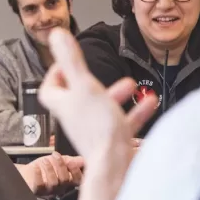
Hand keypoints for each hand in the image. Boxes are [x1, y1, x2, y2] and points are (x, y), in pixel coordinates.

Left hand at [22, 152, 83, 197]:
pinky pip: (39, 185)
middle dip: (61, 165)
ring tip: (45, 160)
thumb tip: (83, 160)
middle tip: (56, 155)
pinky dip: (38, 175)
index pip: (77, 180)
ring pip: (53, 183)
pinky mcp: (37, 190)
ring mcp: (48, 190)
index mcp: (67, 181)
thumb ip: (71, 160)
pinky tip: (36, 168)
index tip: (72, 161)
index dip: (76, 172)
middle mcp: (59, 188)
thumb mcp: (59, 161)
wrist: (26, 172)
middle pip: (65, 180)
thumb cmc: (43, 167)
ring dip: (50, 169)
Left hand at [39, 29, 157, 199]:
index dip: (55, 75)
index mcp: (65, 105)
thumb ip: (72, 60)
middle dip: (91, 82)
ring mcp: (96, 131)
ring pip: (104, 109)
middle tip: (99, 73)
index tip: (67, 63)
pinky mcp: (114, 141)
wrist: (116, 166)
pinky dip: (137, 111)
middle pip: (77, 98)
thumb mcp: (85, 85)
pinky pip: (125, 123)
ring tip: (132, 84)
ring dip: (117, 95)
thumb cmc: (98, 128)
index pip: (50, 90)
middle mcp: (78, 118)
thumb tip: (56, 33)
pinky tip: (149, 102)